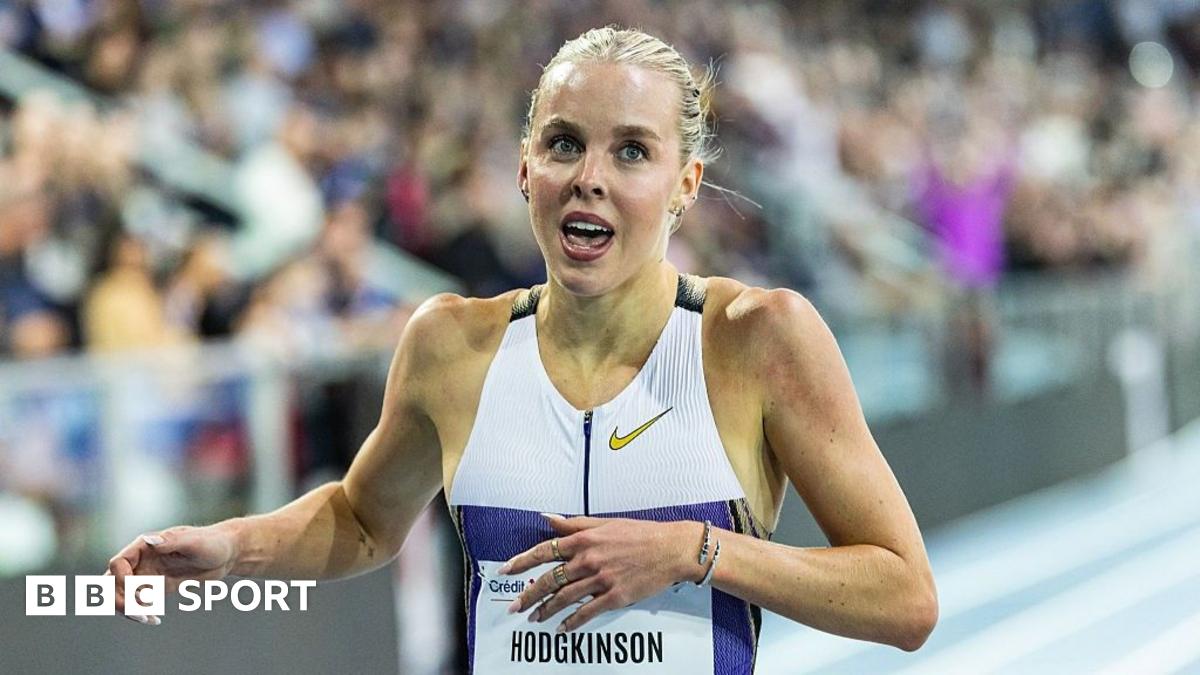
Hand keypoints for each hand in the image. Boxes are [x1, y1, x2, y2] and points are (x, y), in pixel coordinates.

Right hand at [105, 523, 238, 624]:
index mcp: (145, 545)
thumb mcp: (195, 542)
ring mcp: (147, 574)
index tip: (138, 593)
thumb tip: (149, 541)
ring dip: (128, 609)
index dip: (120, 580)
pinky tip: (154, 619)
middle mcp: (142, 559)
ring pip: (121, 594)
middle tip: (139, 613)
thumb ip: (172, 542)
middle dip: (119, 599)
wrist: (228, 554)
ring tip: (148, 618)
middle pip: (112, 581)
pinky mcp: (156, 587)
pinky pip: (137, 602)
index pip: (117, 563)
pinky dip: (140, 612)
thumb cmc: (213, 542)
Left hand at [499, 514, 699, 632]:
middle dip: (529, 594)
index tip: (506, 570)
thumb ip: (574, 524)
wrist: (670, 548)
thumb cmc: (640, 533)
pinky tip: (562, 628)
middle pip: (550, 579)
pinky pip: (587, 612)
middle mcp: (589, 559)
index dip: (522, 561)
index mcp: (585, 539)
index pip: (544, 551)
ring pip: (565, 598)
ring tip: (534, 618)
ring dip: (546, 610)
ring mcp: (601, 579)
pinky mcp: (615, 596)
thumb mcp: (605, 523)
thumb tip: (547, 518)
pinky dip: (572, 622)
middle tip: (514, 606)